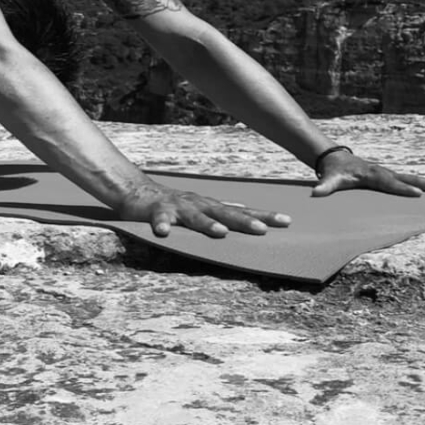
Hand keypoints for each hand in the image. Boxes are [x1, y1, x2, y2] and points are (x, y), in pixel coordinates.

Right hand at [118, 180, 291, 239]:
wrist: (137, 192)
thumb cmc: (174, 204)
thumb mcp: (200, 207)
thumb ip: (220, 211)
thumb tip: (244, 209)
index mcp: (210, 206)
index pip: (242, 211)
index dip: (263, 216)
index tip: (287, 221)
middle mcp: (197, 204)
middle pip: (224, 213)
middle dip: (243, 221)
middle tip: (263, 229)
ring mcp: (177, 207)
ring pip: (194, 217)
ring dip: (207, 224)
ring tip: (221, 233)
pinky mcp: (156, 211)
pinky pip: (159, 220)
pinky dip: (162, 225)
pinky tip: (164, 233)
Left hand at [311, 152, 424, 197]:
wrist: (335, 158)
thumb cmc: (333, 170)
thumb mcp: (328, 179)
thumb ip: (324, 187)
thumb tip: (315, 193)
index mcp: (372, 174)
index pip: (389, 184)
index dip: (402, 189)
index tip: (417, 193)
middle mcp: (385, 172)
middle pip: (411, 178)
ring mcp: (391, 174)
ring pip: (417, 178)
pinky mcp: (393, 177)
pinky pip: (414, 181)